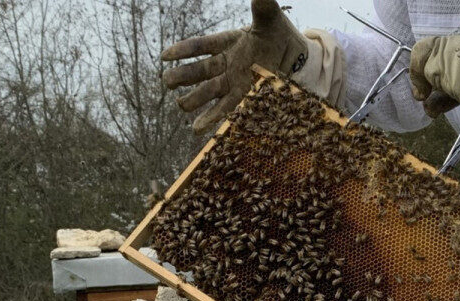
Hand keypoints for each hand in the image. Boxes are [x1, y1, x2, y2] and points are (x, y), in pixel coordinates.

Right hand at [162, 0, 307, 134]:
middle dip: (182, 76)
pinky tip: (197, 129)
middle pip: (199, 71)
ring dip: (193, 100)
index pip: (201, 45)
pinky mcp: (243, 99)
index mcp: (227, 42)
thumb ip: (262, 6)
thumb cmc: (278, 34)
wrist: (294, 57)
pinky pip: (225, 110)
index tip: (165, 55)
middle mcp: (226, 63)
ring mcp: (233, 82)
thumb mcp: (270, 19)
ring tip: (180, 105)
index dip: (183, 50)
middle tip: (167, 81)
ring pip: (208, 92)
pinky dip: (211, 119)